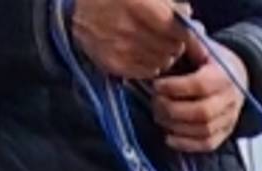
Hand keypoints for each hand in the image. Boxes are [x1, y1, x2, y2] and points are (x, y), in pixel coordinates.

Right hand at [69, 0, 185, 80]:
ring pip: (162, 61)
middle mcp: (127, 26)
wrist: (75, 11)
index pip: (175, 28)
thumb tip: (187, 15)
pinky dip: (151, 65)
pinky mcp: (113, 64)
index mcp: (136, 3)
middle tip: (169, 37)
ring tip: (155, 44)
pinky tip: (143, 53)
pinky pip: (147, 72)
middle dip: (175, 43)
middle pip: (171, 47)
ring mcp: (119, 48)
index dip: (185, 32)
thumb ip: (168, 1)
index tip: (184, 31)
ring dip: (164, 55)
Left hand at [152, 39, 247, 152]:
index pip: (200, 85)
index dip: (175, 88)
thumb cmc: (212, 62)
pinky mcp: (225, 134)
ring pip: (203, 131)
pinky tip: (169, 136)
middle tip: (156, 102)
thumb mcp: (203, 47)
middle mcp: (230, 99)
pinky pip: (207, 145)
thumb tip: (175, 35)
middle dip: (172, 110)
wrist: (236, 78)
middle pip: (201, 112)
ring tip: (160, 116)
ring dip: (175, 126)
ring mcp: (229, 119)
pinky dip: (186, 144)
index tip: (157, 85)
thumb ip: (190, 42)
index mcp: (224, 75)